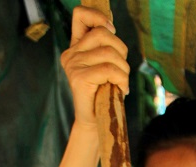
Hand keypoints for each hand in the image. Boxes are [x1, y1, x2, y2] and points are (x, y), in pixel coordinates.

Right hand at [60, 6, 129, 127]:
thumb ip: (107, 48)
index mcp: (76, 47)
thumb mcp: (106, 67)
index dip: (98, 17)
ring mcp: (73, 66)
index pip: (80, 15)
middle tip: (122, 70)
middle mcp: (71, 54)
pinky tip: (121, 89)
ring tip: (122, 82)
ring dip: (124, 69)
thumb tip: (114, 29)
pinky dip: (121, 79)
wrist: (95, 123)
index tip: (111, 30)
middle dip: (121, 50)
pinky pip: (109, 69)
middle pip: (103, 33)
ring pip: (109, 53)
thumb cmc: (104, 95)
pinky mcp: (79, 78)